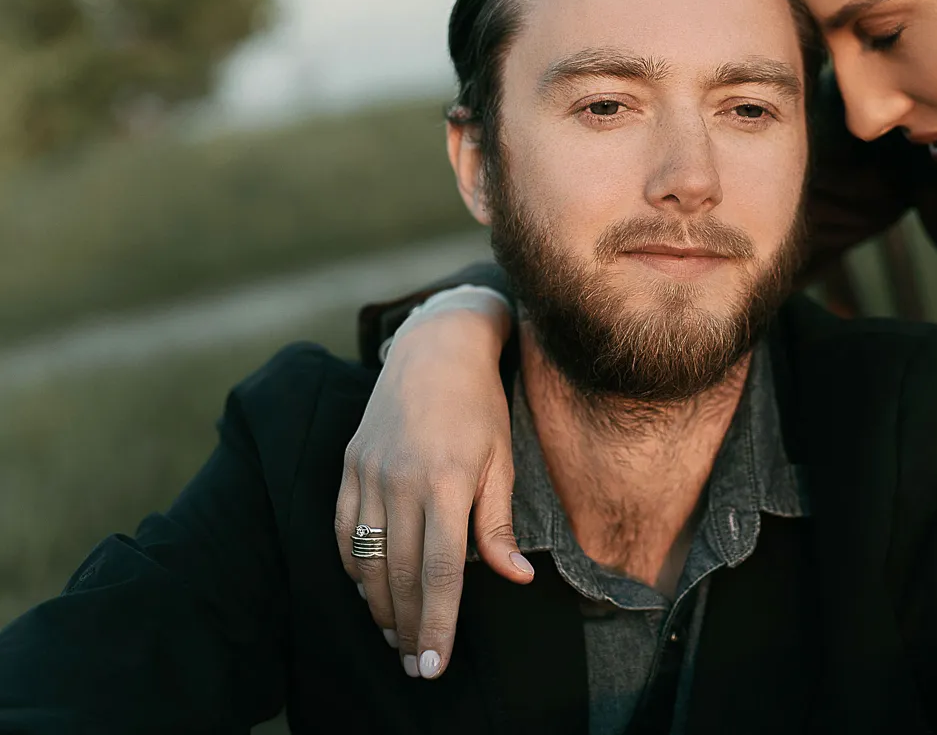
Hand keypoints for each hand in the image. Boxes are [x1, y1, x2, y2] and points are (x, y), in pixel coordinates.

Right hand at [333, 302, 531, 680]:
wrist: (435, 350)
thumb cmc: (479, 407)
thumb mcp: (500, 461)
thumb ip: (498, 524)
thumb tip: (516, 578)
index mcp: (444, 483)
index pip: (440, 571)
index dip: (437, 623)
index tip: (435, 664)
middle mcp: (399, 482)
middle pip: (400, 574)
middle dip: (409, 627)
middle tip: (417, 664)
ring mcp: (367, 474)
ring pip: (366, 560)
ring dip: (379, 606)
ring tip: (396, 637)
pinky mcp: (348, 467)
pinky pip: (342, 531)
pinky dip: (353, 567)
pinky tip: (368, 590)